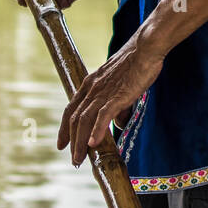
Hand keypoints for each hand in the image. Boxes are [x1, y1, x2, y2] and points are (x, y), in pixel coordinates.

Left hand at [57, 37, 162, 165]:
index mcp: (90, 84)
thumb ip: (117, 106)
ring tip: (79, 158)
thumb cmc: (136, 63)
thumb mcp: (120, 84)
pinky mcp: (117, 95)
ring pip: (85, 120)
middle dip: (71, 141)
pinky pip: (102, 115)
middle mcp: (92, 88)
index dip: (64, 128)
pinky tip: (94, 143)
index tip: (61, 144)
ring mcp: (103, 92)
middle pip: (75, 118)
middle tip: (74, 159)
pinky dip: (96, 130)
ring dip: (80, 141)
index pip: (71, 109)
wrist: (145, 48)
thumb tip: (117, 125)